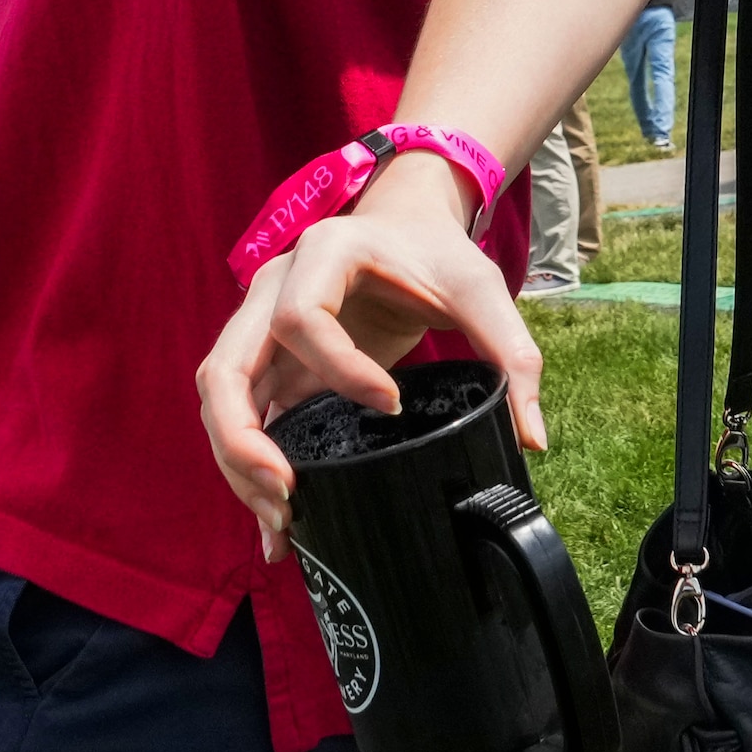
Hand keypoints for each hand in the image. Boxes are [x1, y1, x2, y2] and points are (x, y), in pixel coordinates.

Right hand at [198, 165, 543, 558]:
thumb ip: (512, 354)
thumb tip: (531, 439)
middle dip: (244, 439)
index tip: (390, 405)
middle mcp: (272, 289)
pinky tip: (276, 525)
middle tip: (289, 494)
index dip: (338, 369)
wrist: (406, 226)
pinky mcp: (270, 365)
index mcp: (323, 255)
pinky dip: (249, 469)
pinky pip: (244, 418)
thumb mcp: (480, 289)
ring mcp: (260, 328)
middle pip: (223, 368)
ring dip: (239, 464)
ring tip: (283, 522)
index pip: (301, 318)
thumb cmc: (437, 254)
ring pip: (220, 401)